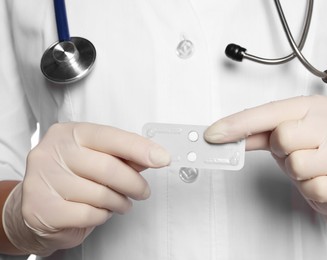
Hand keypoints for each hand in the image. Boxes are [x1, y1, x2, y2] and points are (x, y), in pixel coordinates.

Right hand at [3, 122, 169, 255]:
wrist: (34, 206)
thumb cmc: (69, 178)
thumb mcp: (94, 158)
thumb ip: (122, 156)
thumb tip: (152, 157)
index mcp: (68, 133)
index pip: (110, 136)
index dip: (139, 148)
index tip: (161, 158)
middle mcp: (52, 152)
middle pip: (108, 167)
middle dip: (134, 183)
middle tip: (143, 191)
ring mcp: (43, 179)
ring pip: (100, 194)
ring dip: (119, 202)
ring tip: (120, 202)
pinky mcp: (41, 208)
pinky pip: (88, 214)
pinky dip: (102, 216)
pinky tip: (100, 212)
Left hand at [205, 95, 326, 228]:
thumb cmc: (321, 153)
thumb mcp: (291, 137)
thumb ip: (258, 133)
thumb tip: (225, 135)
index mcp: (319, 106)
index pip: (271, 112)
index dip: (239, 124)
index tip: (215, 133)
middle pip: (282, 137)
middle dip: (282, 151)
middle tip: (295, 152)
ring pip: (296, 164)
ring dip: (296, 172)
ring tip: (311, 167)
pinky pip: (311, 188)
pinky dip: (309, 189)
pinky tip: (321, 180)